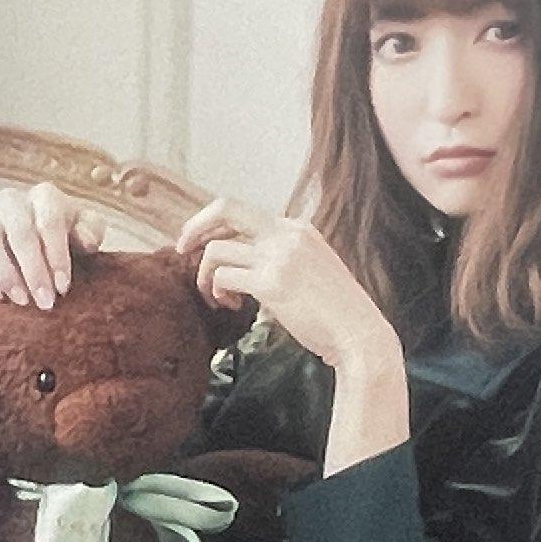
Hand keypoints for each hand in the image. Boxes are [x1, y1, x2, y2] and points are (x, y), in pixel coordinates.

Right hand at [0, 178, 102, 308]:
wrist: (41, 237)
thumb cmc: (69, 233)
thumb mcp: (88, 228)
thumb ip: (92, 231)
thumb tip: (86, 241)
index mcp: (44, 195)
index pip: (49, 222)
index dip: (56, 256)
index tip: (63, 288)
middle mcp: (11, 201)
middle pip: (19, 233)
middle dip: (33, 271)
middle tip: (45, 302)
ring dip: (5, 274)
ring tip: (22, 301)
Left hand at [176, 197, 392, 372]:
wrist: (359, 334)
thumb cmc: (336, 312)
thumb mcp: (313, 270)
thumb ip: (283, 259)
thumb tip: (243, 267)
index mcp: (298, 227)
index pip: (243, 211)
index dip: (214, 223)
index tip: (200, 241)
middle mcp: (287, 233)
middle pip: (226, 207)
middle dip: (195, 226)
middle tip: (181, 249)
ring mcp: (279, 255)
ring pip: (217, 249)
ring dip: (205, 275)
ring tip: (216, 298)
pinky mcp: (271, 282)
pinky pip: (222, 276)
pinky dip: (215, 291)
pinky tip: (228, 306)